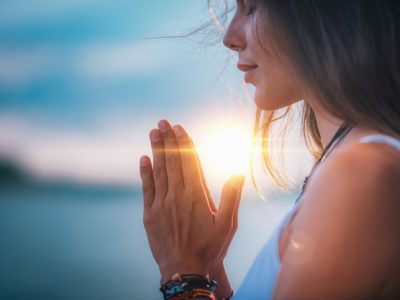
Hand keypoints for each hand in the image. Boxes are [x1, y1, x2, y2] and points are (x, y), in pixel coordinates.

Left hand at [139, 119, 244, 283]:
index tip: (179, 127)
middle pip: (172, 162)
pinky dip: (145, 172)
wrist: (185, 271)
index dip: (184, 143)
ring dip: (156, 150)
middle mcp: (177, 196)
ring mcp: (161, 204)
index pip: (189, 162)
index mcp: (197, 195)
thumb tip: (238, 172)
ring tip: (153, 132)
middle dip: (168, 140)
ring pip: (159, 171)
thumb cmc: (210, 248)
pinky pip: (147, 188)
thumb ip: (232, 196)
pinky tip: (143, 158)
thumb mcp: (227, 224)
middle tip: (162, 122)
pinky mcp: (150, 214)